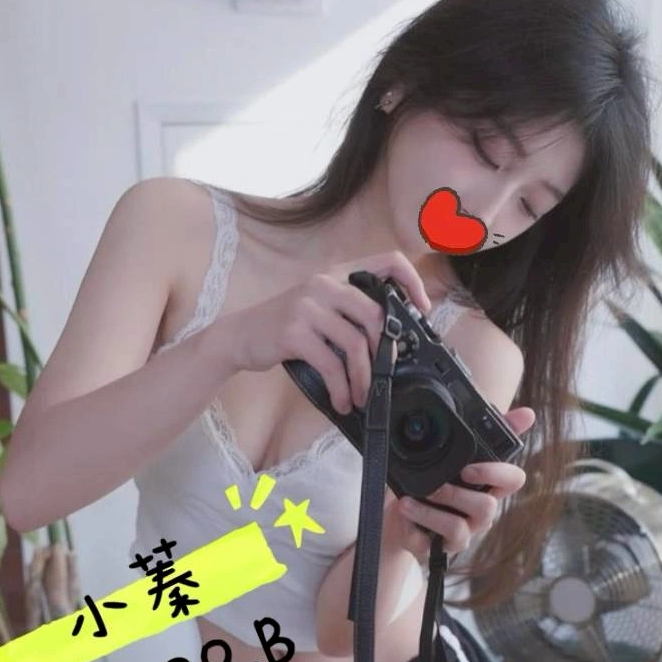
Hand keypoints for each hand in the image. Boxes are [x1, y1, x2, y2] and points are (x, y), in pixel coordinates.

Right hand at [225, 251, 431, 412]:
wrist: (239, 336)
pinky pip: (332, 364)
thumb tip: (390, 341)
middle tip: (383, 375)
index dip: (413, 282)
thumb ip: (349, 311)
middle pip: (377, 315)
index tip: (423, 309)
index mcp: (336, 274)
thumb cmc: (284, 326)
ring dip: (363, 379)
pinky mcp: (294, 332)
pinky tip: (342, 400)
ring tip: (360, 396)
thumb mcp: (318, 307)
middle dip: (385, 353)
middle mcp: (324, 283)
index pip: (387, 260)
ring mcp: (308, 306)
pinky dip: (342, 388)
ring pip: (356, 344)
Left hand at [384, 407, 535, 562]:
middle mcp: (480, 514)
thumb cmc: (438, 483)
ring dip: (430, 513)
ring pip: (459, 529)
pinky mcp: (438, 550)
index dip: (496, 474)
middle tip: (434, 486)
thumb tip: (528, 413)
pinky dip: (413, 527)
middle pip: (487, 507)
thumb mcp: (458, 456)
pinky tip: (403, 513)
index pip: (513, 481)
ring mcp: (462, 534)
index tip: (468, 469)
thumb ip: (491, 432)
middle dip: (456, 495)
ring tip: (408, 502)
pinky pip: (431, 546)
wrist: (401, 515)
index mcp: (490, 488)